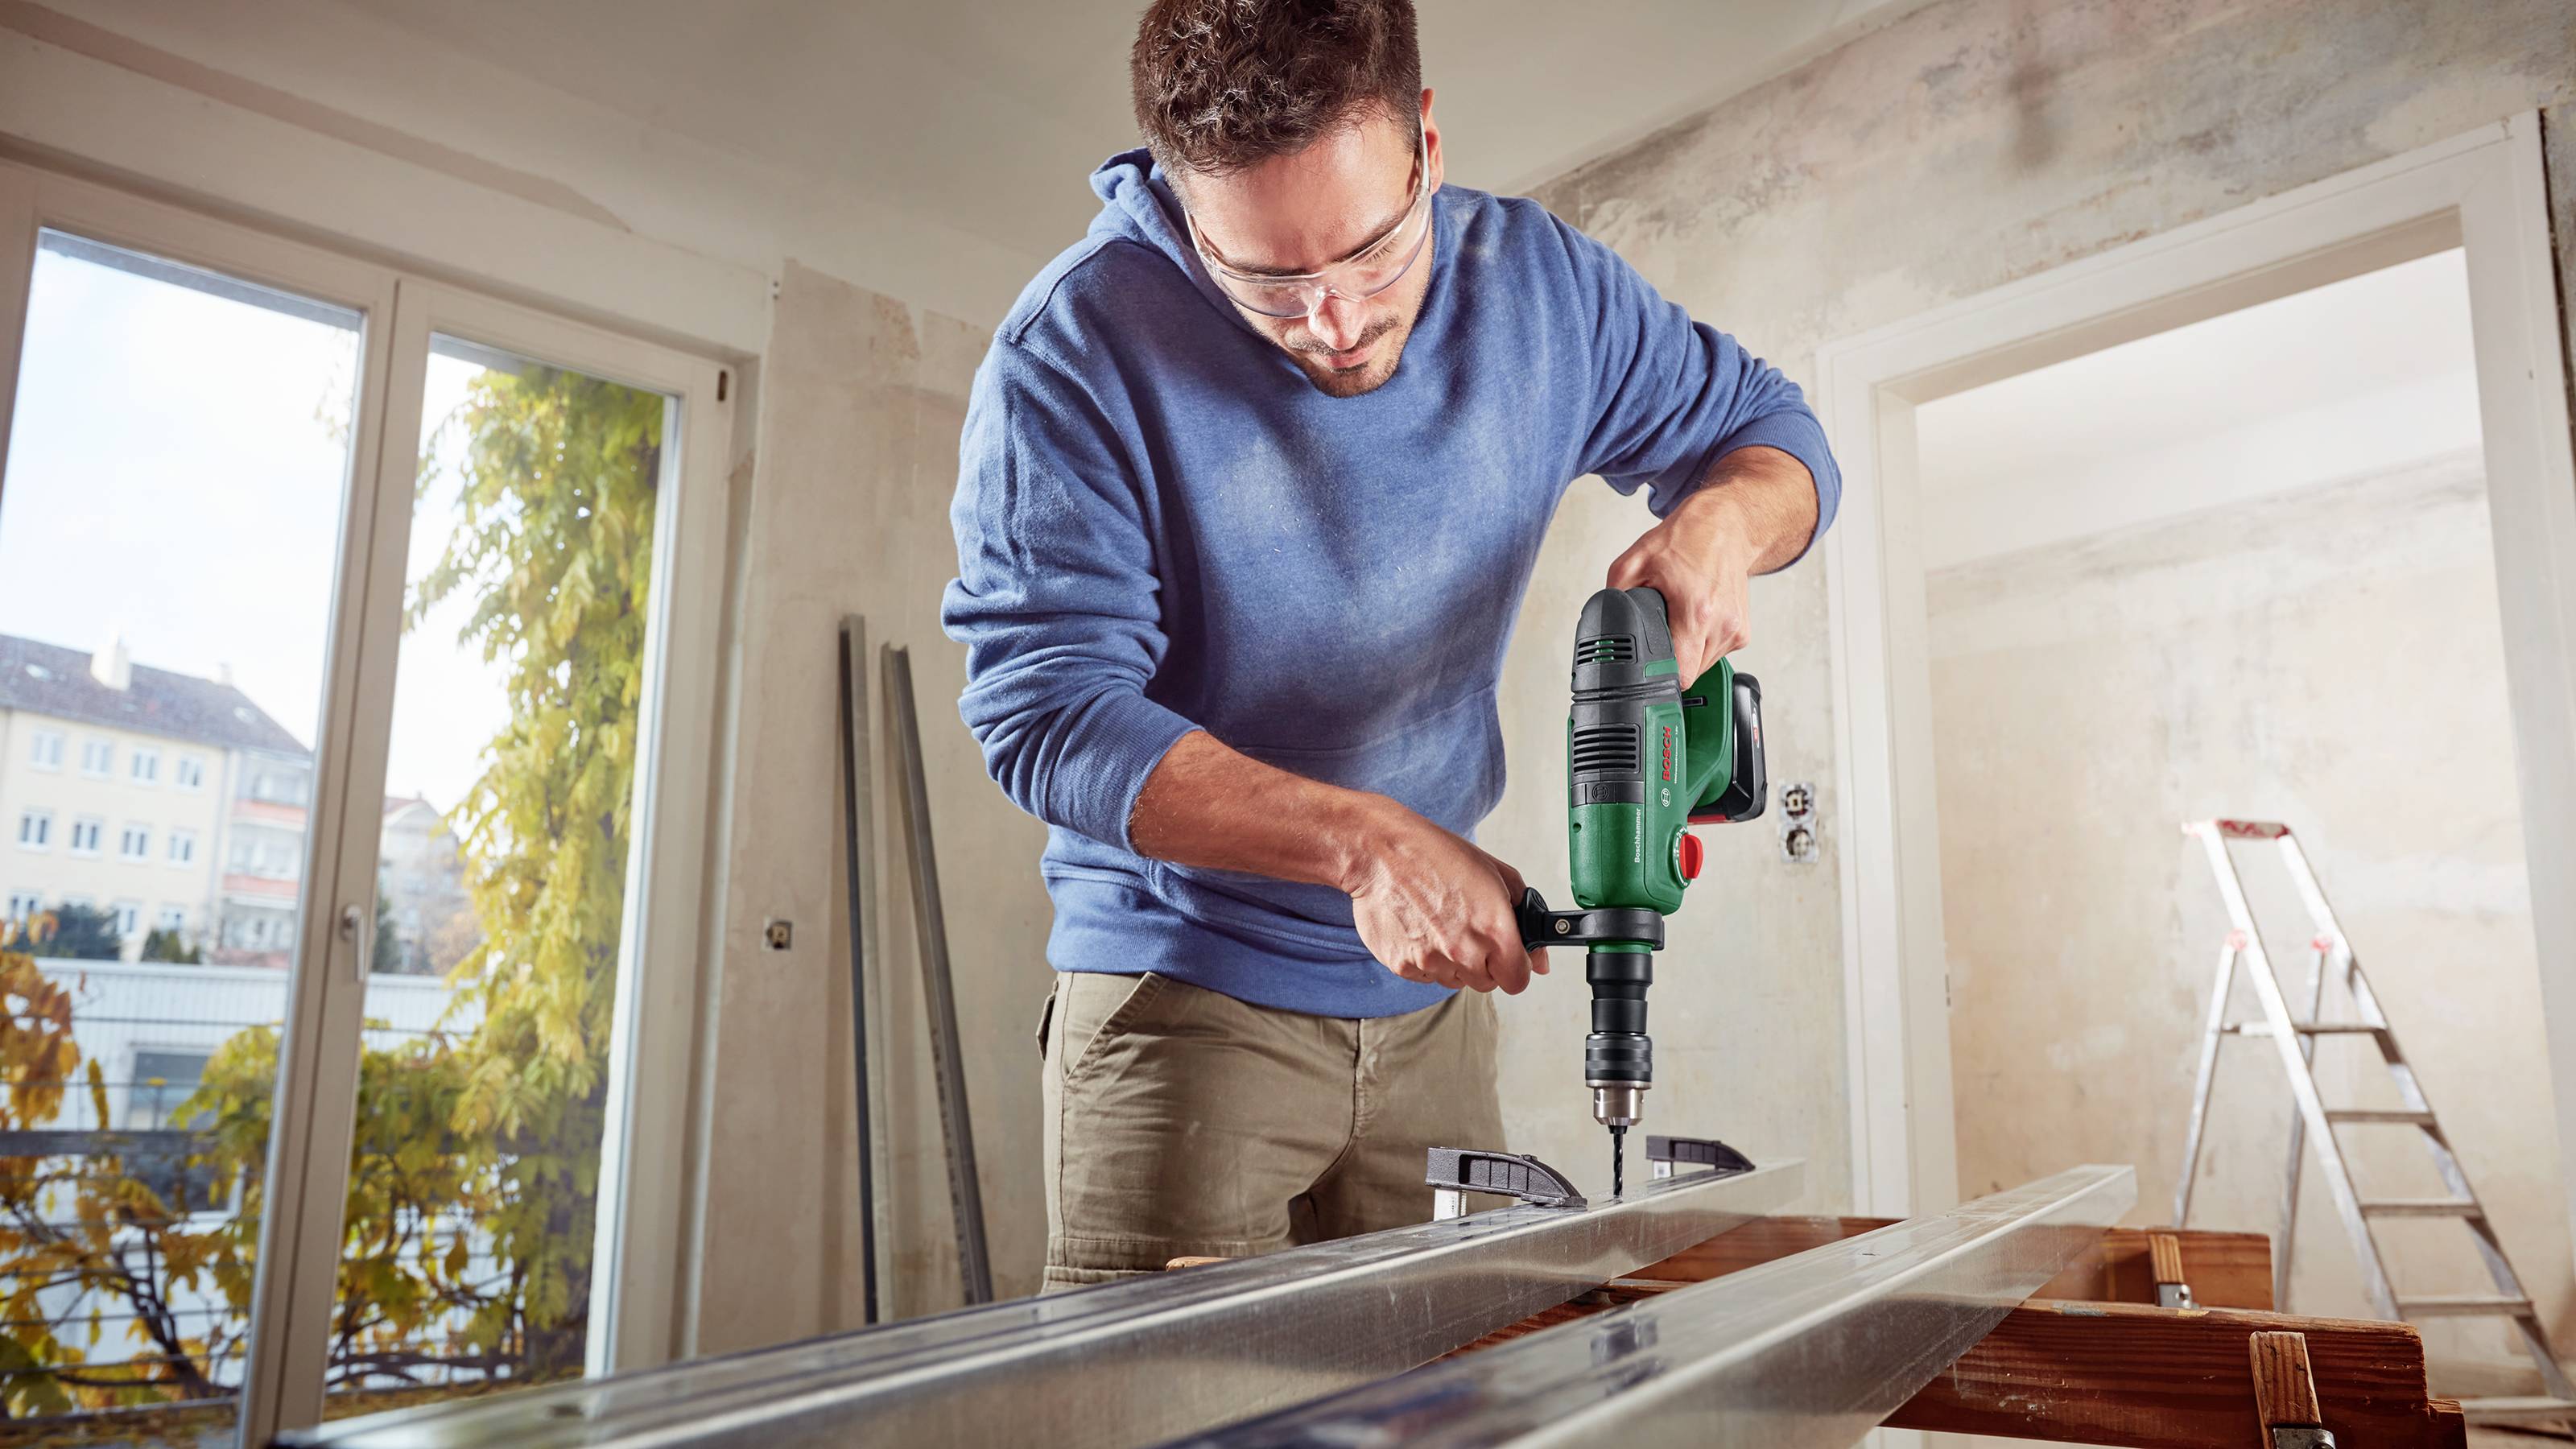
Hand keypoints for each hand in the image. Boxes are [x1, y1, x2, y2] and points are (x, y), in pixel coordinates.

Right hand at [1341, 802, 1548, 993]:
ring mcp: (1431, 962)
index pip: (1518, 980)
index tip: (1508, 957)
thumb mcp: (1494, 872)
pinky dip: (1426, 958)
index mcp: (1493, 928)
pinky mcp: (1402, 966)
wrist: (1379, 852)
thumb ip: (1525, 916)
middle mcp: (1463, 951)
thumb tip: (1539, 960)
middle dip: (1484, 962)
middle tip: (1468, 929)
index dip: (1515, 968)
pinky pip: (1425, 975)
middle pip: (1486, 983)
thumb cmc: (1435, 855)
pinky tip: (1419, 928)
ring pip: (1455, 980)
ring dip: (1454, 961)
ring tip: (1440, 923)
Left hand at [1605, 485, 1759, 683]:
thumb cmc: (1688, 538)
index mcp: (1697, 611)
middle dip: (1669, 660)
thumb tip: (1601, 624)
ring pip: (1703, 666)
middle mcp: (1722, 624)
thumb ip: (1614, 596)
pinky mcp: (1743, 631)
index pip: (1681, 674)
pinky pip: (1715, 654)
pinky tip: (1695, 619)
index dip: (1659, 677)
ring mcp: (1736, 630)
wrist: (1726, 524)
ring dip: (1686, 652)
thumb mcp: (1635, 560)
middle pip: (1689, 674)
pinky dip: (1700, 644)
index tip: (1647, 673)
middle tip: (1660, 632)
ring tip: (1679, 619)